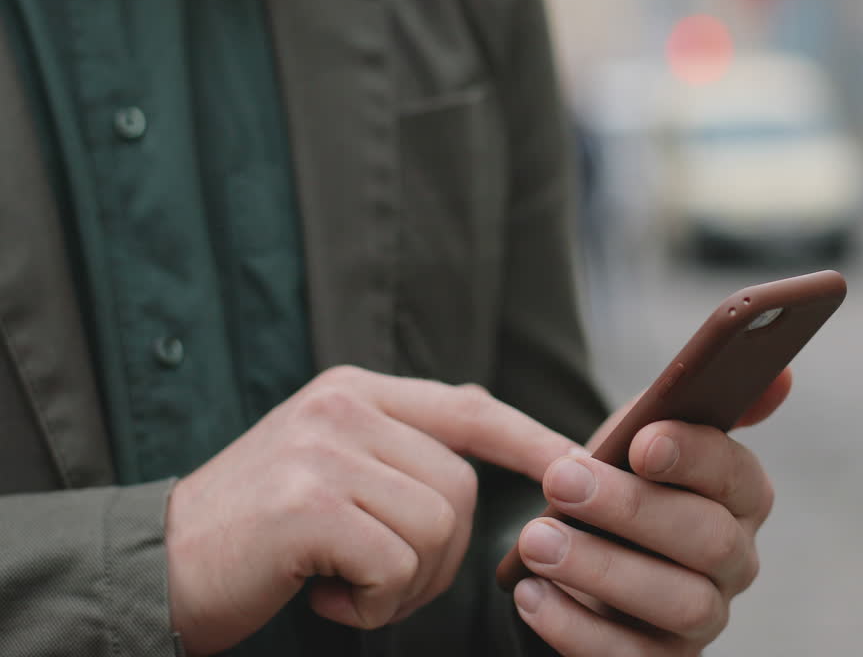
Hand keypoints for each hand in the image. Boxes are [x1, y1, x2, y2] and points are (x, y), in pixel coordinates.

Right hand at [166, 366, 577, 656]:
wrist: (155, 566)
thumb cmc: (258, 531)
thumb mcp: (329, 464)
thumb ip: (399, 450)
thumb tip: (484, 461)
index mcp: (356, 389)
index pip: (470, 407)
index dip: (532, 439)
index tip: (578, 467)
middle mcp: (344, 405)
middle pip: (461, 486)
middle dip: (441, 554)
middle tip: (379, 578)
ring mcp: (325, 449)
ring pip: (438, 527)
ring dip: (405, 583)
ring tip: (347, 585)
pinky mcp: (309, 503)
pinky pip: (397, 564)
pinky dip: (373, 602)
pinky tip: (326, 597)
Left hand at [511, 369, 791, 655]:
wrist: (578, 558)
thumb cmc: (616, 484)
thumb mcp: (640, 435)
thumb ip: (688, 402)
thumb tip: (780, 378)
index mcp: (740, 497)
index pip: (737, 475)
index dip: (694, 457)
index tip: (641, 441)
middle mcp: (735, 561)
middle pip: (710, 541)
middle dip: (632, 508)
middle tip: (560, 480)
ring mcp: (704, 618)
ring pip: (680, 604)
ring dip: (602, 570)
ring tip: (535, 541)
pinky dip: (577, 627)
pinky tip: (531, 594)